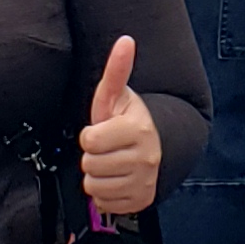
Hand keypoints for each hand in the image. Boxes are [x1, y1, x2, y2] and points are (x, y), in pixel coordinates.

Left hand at [76, 36, 160, 215]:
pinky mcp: (141, 199)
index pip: (90, 141)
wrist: (154, 146)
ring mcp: (144, 181)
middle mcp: (145, 157)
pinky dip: (105, 193)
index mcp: (138, 129)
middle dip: (92, 156)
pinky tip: (115, 178)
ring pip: (94, 186)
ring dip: (97, 176)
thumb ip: (116, 70)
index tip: (101, 130)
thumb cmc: (127, 120)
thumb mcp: (117, 96)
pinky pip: (103, 202)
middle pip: (90, 165)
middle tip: (106, 148)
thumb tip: (125, 41)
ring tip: (110, 162)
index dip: (90, 135)